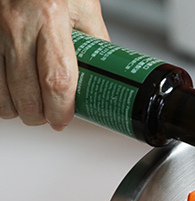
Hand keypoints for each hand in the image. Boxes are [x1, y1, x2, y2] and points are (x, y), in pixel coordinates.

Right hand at [0, 0, 107, 129]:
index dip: (61, 108)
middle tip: (50, 118)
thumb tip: (107, 75)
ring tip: (31, 107)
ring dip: (16, 109)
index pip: (57, 79)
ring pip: (0, 91)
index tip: (64, 119)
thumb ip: (95, 41)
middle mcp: (17, 23)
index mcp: (50, 17)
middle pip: (26, 92)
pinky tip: (11, 93)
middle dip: (39, 115)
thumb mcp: (83, 6)